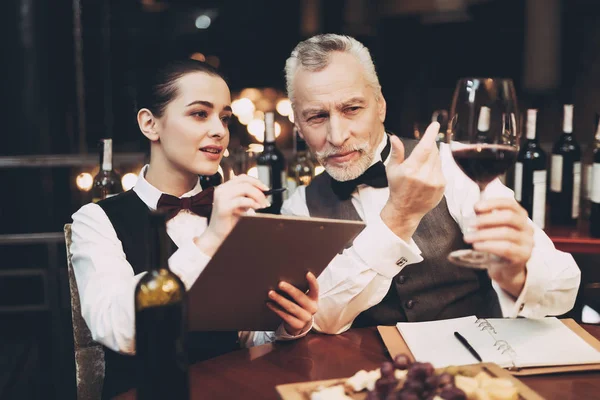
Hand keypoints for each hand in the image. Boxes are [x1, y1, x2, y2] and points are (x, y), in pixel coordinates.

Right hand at [194, 174, 268, 256]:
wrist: (217, 235)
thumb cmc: (229, 220)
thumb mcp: (241, 205)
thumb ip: (248, 197)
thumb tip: (263, 192)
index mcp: (224, 188)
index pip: (242, 178)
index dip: (256, 181)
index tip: (266, 189)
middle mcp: (221, 190)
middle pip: (245, 182)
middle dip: (259, 189)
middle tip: (267, 199)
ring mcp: (221, 197)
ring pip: (245, 189)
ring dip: (258, 196)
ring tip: (263, 205)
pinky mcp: (223, 207)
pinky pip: (242, 200)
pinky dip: (252, 203)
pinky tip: (256, 208)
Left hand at [266, 272, 318, 335]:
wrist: (300, 324)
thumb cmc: (298, 306)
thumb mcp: (302, 298)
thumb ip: (299, 290)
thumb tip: (283, 278)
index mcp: (314, 299)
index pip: (315, 288)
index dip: (312, 281)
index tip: (307, 273)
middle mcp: (312, 308)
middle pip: (300, 297)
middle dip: (290, 289)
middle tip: (280, 284)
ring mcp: (305, 318)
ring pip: (291, 307)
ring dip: (280, 299)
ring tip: (271, 293)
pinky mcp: (297, 325)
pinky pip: (285, 316)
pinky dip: (276, 309)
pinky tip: (269, 303)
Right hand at [381, 122, 445, 240]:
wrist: (406, 210)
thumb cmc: (397, 188)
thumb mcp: (392, 169)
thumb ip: (396, 152)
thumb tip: (394, 137)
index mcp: (411, 169)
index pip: (424, 147)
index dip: (430, 134)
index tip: (435, 125)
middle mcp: (425, 175)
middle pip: (433, 151)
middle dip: (428, 147)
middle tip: (419, 154)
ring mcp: (435, 181)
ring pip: (438, 159)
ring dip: (431, 158)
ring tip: (421, 169)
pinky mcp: (442, 186)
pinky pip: (441, 169)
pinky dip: (435, 168)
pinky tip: (426, 177)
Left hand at [464, 198, 533, 296]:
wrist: (505, 268)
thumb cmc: (497, 244)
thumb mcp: (491, 228)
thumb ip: (485, 217)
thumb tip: (476, 209)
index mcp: (520, 216)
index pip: (510, 204)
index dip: (493, 203)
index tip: (476, 207)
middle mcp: (527, 227)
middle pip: (509, 217)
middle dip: (486, 219)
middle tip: (469, 224)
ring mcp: (527, 242)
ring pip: (506, 233)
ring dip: (483, 234)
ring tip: (468, 237)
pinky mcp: (523, 256)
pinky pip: (506, 248)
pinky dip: (489, 245)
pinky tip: (477, 246)